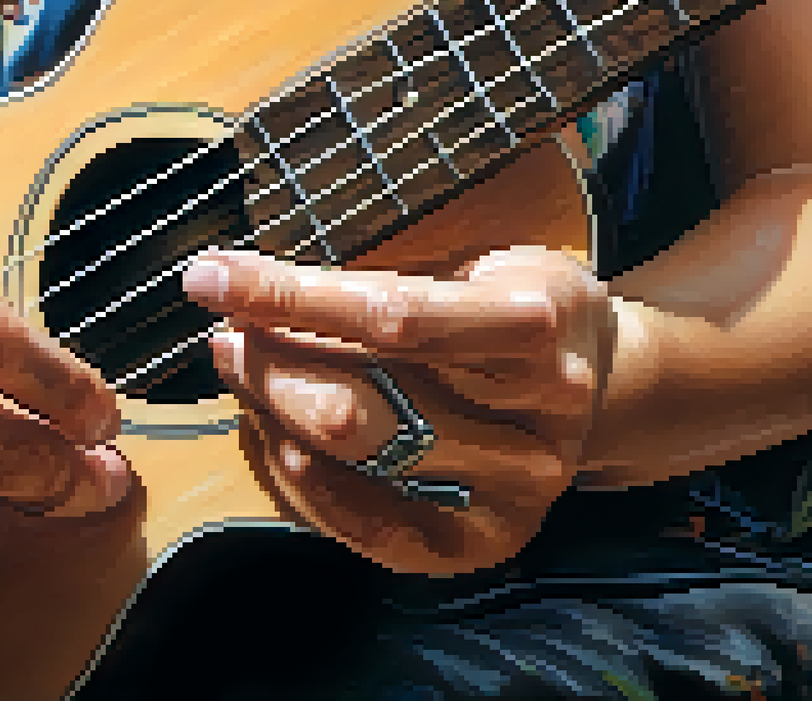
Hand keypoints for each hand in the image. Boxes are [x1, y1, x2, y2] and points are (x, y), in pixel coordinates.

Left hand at [184, 247, 615, 574]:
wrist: (596, 385)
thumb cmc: (516, 308)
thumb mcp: (477, 264)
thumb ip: (387, 279)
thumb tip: (257, 285)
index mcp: (537, 329)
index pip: (389, 316)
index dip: (288, 296)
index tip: (214, 275)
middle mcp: (532, 424)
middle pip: (359, 403)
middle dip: (269, 362)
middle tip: (226, 328)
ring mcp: (507, 496)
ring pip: (350, 459)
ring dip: (270, 409)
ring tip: (238, 365)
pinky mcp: (474, 546)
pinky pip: (358, 520)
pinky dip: (295, 472)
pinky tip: (268, 431)